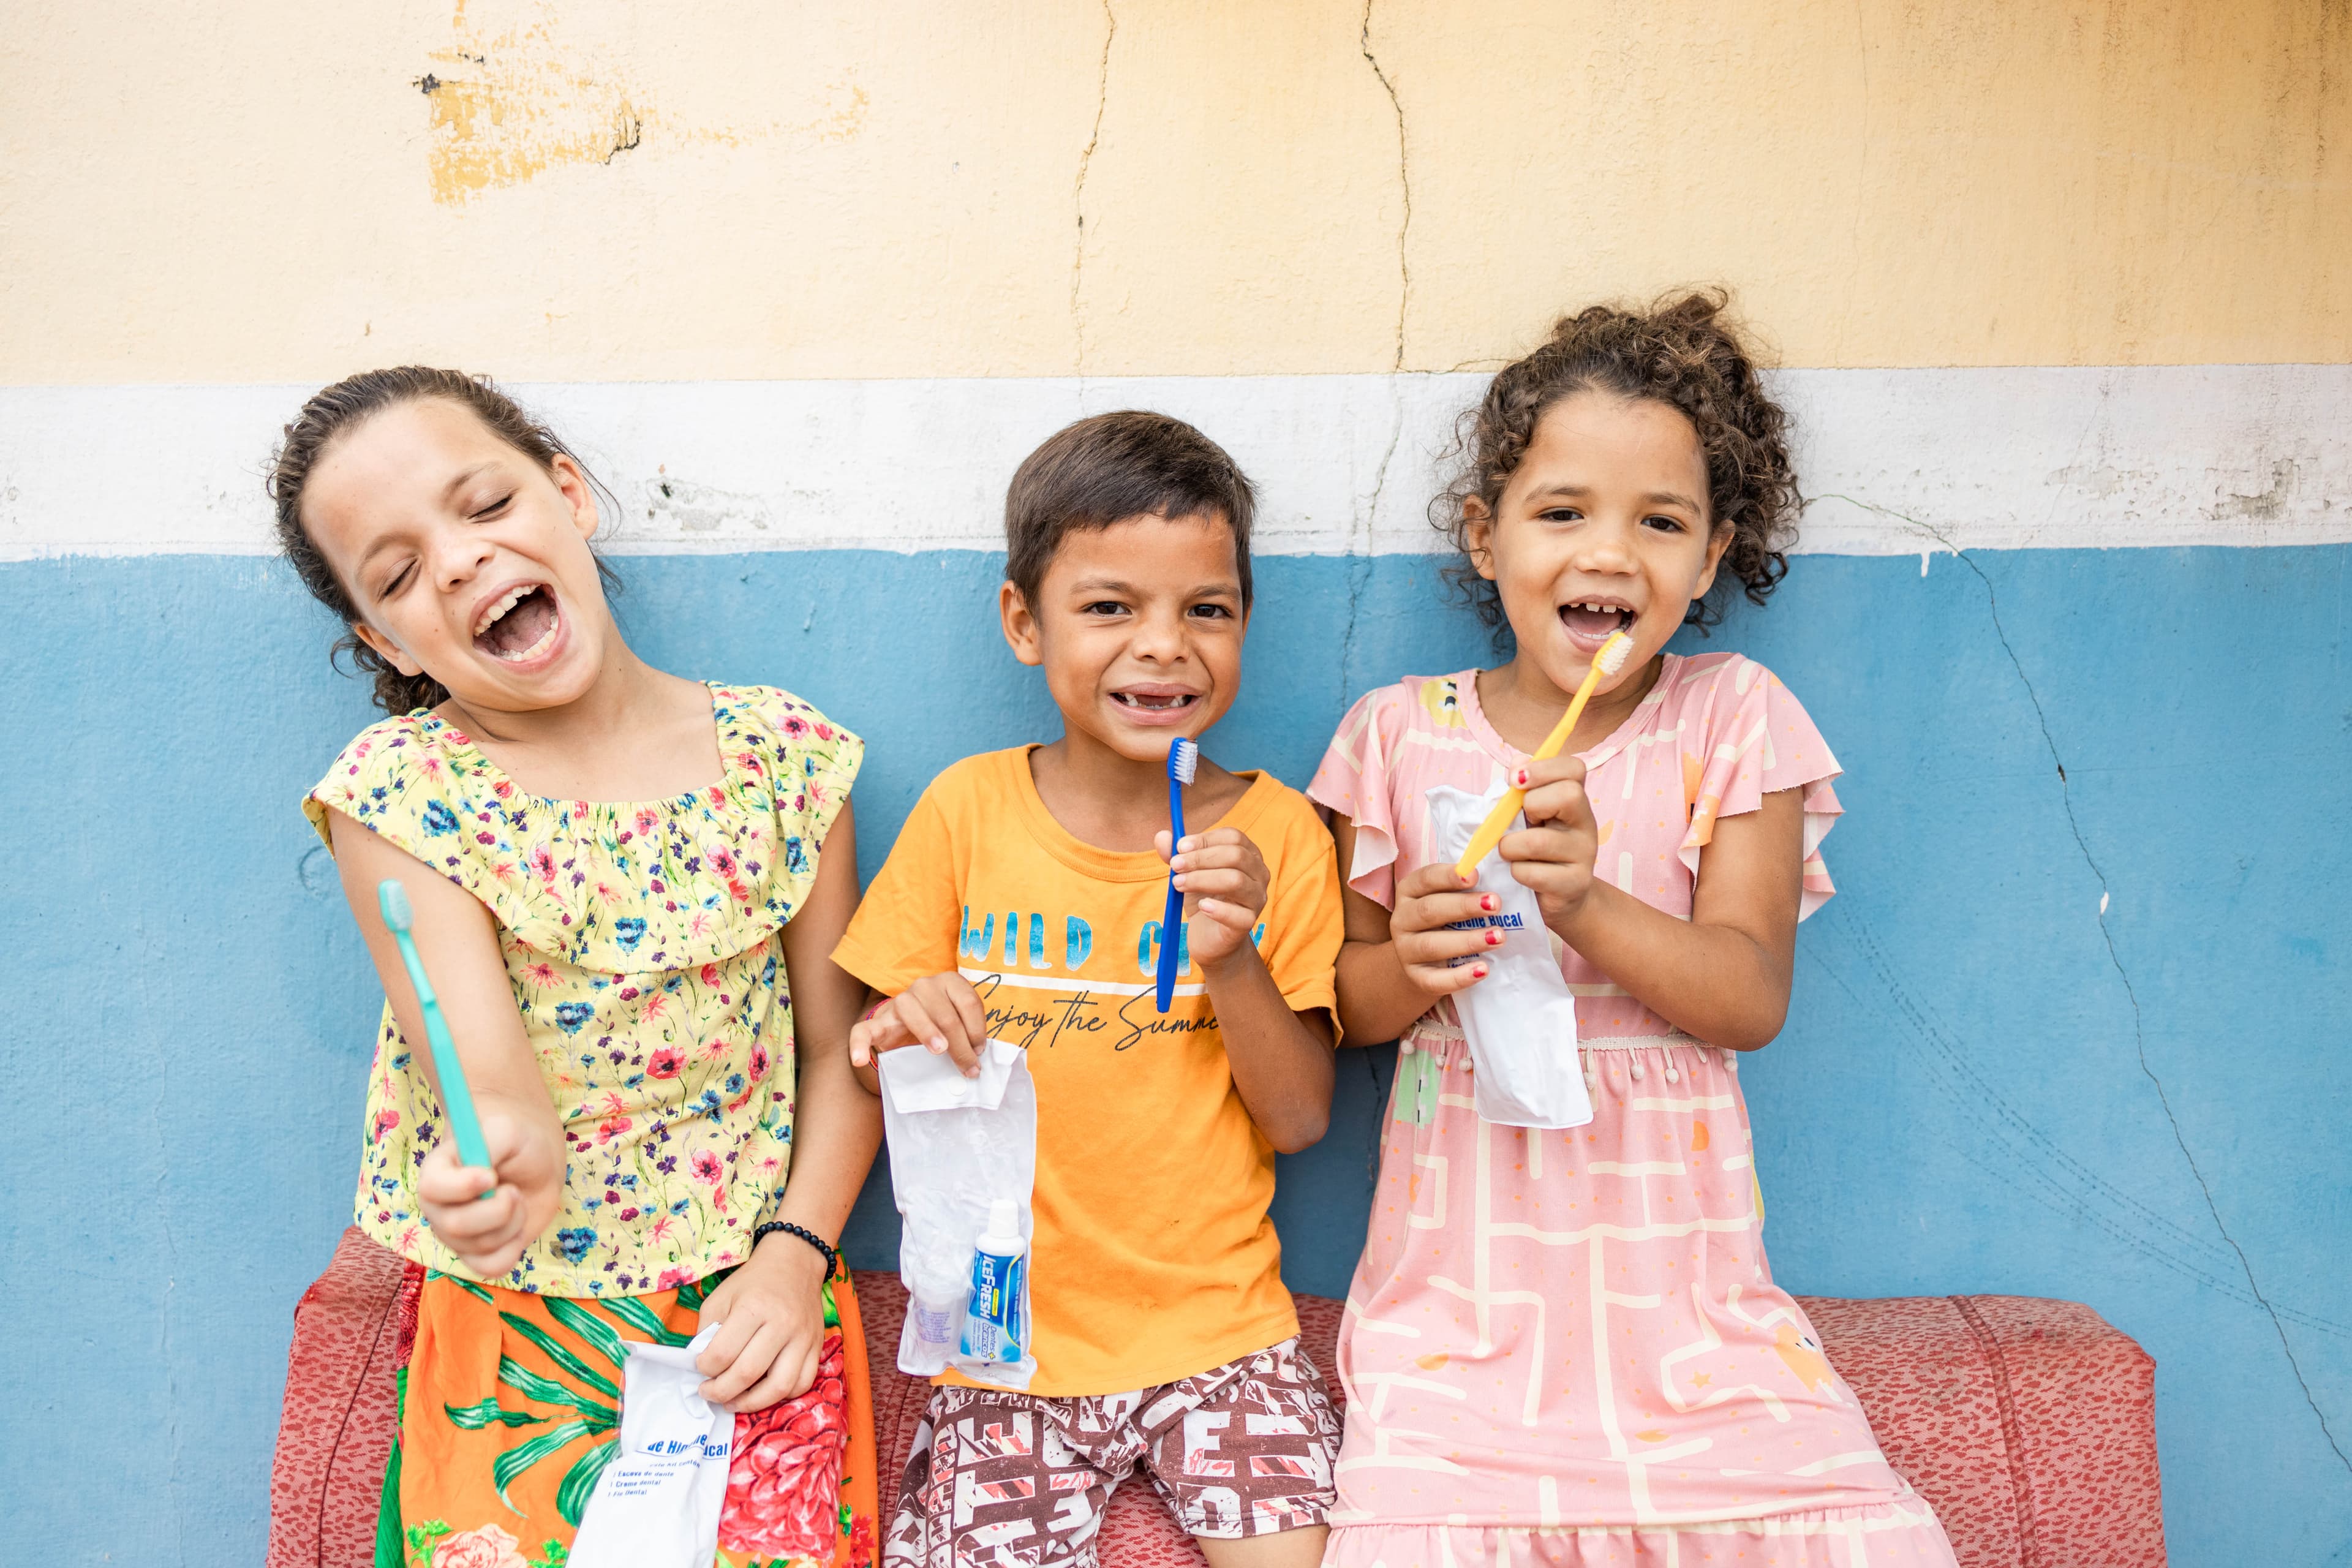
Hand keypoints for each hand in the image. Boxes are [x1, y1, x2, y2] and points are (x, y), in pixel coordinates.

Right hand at [416, 1107, 561, 1277]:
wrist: (534, 1162)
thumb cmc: (515, 1143)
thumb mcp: (506, 1131)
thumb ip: (489, 1143)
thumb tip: (484, 1177)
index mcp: (436, 1173)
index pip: (432, 1187)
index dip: (463, 1186)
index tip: (491, 1176)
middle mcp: (438, 1208)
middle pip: (456, 1226)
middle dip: (499, 1209)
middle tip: (514, 1190)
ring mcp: (455, 1236)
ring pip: (480, 1247)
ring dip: (513, 1223)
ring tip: (517, 1200)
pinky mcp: (477, 1255)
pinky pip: (491, 1268)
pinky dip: (513, 1249)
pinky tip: (517, 1227)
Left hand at [695, 1233, 831, 1411]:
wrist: (795, 1263)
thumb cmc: (753, 1281)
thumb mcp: (721, 1296)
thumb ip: (707, 1330)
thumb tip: (701, 1365)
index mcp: (753, 1307)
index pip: (722, 1353)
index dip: (704, 1369)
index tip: (699, 1368)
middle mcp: (782, 1324)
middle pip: (748, 1374)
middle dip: (721, 1391)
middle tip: (708, 1392)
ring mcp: (803, 1338)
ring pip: (780, 1387)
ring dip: (751, 1404)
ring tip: (733, 1402)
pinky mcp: (817, 1346)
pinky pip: (803, 1384)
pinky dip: (781, 1396)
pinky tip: (763, 1392)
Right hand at [848, 972, 987, 1077]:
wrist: (908, 1025)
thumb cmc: (942, 1024)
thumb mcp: (960, 1021)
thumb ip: (969, 1033)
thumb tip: (979, 1059)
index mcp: (949, 982)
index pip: (969, 1003)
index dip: (977, 1030)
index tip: (980, 1051)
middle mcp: (924, 986)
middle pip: (946, 1014)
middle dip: (961, 1045)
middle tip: (969, 1068)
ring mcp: (899, 1002)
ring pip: (912, 1012)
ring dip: (927, 1033)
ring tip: (938, 1052)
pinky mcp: (878, 1021)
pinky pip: (863, 1030)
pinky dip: (859, 1045)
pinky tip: (859, 1060)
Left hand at [1159, 827, 1269, 971]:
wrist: (1210, 937)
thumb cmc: (1204, 899)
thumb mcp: (1187, 874)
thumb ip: (1175, 855)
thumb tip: (1162, 836)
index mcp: (1248, 855)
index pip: (1233, 837)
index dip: (1205, 839)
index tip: (1180, 847)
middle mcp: (1259, 874)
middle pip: (1236, 856)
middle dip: (1200, 858)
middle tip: (1175, 866)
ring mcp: (1257, 899)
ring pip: (1236, 881)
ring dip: (1202, 880)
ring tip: (1179, 885)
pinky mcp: (1248, 922)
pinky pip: (1237, 914)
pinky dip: (1217, 909)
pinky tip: (1202, 906)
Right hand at [1388, 861, 1500, 997]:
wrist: (1426, 960)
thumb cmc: (1447, 919)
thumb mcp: (1451, 898)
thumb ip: (1467, 886)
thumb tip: (1498, 871)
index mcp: (1410, 892)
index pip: (1426, 879)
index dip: (1449, 876)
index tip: (1475, 875)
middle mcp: (1402, 919)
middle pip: (1429, 910)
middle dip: (1464, 906)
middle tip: (1496, 904)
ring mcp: (1405, 949)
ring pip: (1431, 945)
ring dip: (1467, 941)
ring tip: (1498, 937)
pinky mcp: (1416, 976)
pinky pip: (1434, 980)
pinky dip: (1459, 976)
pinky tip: (1483, 970)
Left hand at [1499, 755, 1600, 928]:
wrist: (1558, 898)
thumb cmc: (1536, 851)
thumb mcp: (1528, 817)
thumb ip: (1522, 790)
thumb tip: (1517, 763)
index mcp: (1575, 800)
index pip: (1575, 768)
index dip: (1543, 768)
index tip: (1516, 780)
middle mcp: (1586, 823)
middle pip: (1569, 795)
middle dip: (1532, 804)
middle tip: (1522, 822)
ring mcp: (1585, 855)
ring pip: (1539, 841)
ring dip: (1511, 846)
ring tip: (1509, 853)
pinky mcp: (1575, 884)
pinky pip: (1533, 873)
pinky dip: (1516, 872)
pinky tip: (1520, 875)